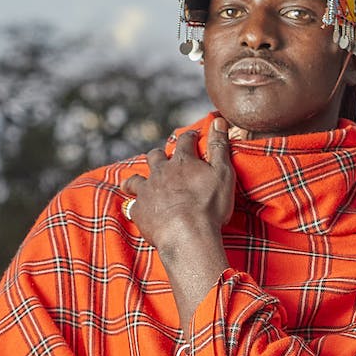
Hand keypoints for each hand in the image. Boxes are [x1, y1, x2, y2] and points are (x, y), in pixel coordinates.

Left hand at [120, 120, 235, 250]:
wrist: (187, 235)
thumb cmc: (209, 206)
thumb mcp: (222, 173)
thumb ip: (219, 146)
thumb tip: (218, 120)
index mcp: (182, 162)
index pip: (185, 141)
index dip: (189, 137)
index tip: (192, 137)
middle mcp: (161, 172)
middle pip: (156, 156)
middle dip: (160, 155)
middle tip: (164, 159)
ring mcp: (147, 191)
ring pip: (136, 179)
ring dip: (137, 179)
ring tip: (136, 182)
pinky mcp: (139, 210)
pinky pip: (133, 206)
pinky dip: (136, 206)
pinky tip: (139, 210)